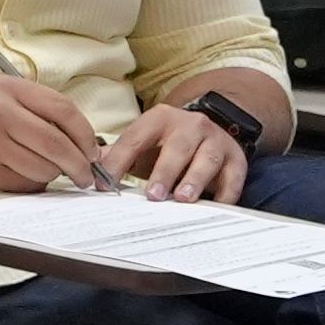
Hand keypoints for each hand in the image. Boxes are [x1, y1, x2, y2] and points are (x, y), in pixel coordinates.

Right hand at [0, 73, 112, 195]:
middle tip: (84, 176)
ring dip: (51, 175)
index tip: (92, 152)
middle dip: (78, 166)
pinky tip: (17, 174)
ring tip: (42, 170)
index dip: (86, 137)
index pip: (64, 111)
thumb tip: (84, 144)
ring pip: (43, 168)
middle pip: (57, 145)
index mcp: (8, 88)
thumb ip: (38, 110)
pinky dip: (29, 184)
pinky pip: (22, 183)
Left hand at [111, 100, 255, 204]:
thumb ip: (118, 155)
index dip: (119, 161)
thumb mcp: (143, 142)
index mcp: (159, 119)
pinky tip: (215, 205)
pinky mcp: (236, 158)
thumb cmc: (168, 143)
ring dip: (195, 179)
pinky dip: (225, 192)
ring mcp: (216, 140)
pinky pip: (233, 176)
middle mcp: (190, 125)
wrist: (210, 128)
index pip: (135, 139)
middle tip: (153, 195)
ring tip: (183, 198)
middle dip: (164, 172)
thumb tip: (87, 171)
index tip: (105, 184)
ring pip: (206, 159)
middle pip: (177, 147)